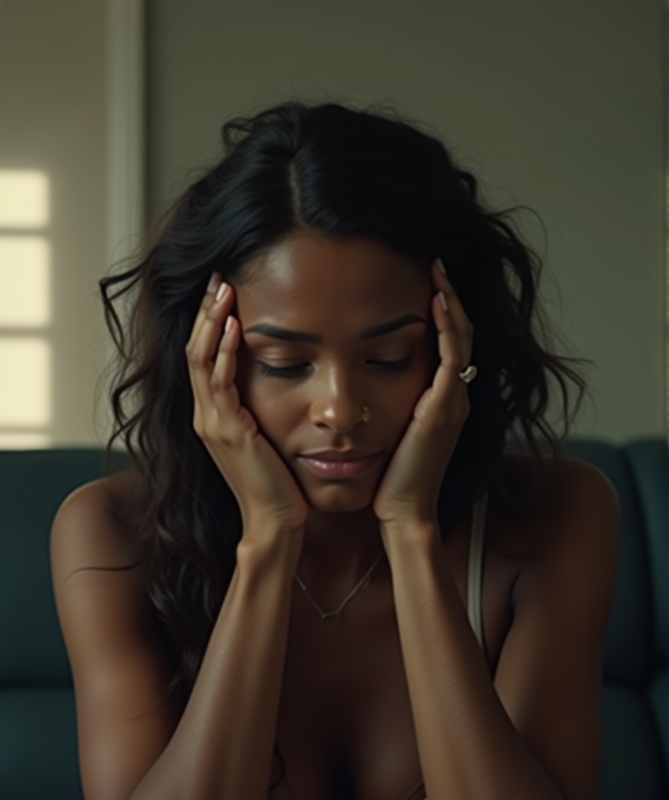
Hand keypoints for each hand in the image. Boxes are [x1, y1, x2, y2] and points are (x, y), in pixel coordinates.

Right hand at [186, 274, 309, 534]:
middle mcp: (205, 416)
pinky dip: (225, 352)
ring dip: (212, 321)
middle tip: (218, 275)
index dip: (208, 322)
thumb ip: (258, 408)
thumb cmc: (277, 483)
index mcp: (212, 416)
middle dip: (206, 311)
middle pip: (195, 350)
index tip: (222, 289)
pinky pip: (221, 383)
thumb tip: (278, 377)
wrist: (274, 521)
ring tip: (224, 288)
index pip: (202, 357)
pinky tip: (234, 327)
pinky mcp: (228, 431)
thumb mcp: (264, 436)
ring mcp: (212, 423)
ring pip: (201, 360)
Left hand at [372, 260, 473, 527]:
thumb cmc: (392, 481)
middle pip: (460, 334)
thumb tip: (363, 384)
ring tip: (438, 271)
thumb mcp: (391, 433)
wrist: (403, 513)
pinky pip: (452, 358)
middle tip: (436, 262)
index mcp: (442, 402)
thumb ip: (388, 407)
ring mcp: (454, 402)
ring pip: (461, 339)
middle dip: (450, 297)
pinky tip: (436, 302)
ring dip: (451, 302)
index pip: (449, 345)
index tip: (426, 281)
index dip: (442, 312)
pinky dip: (447, 328)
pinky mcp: (445, 409)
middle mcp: (454, 398)